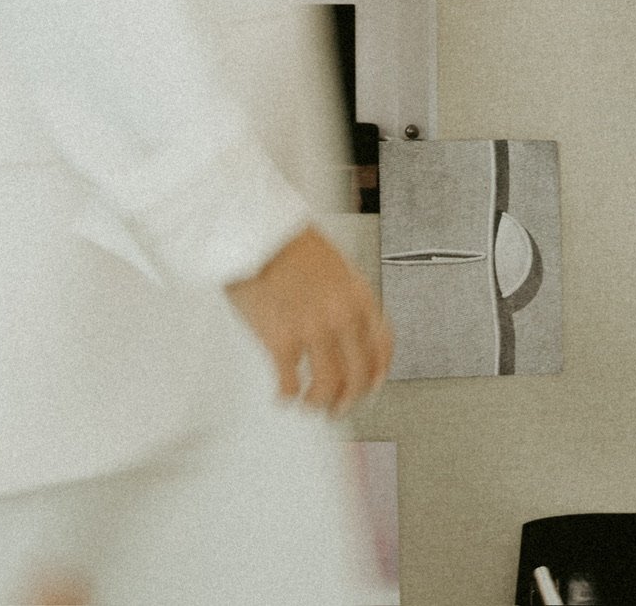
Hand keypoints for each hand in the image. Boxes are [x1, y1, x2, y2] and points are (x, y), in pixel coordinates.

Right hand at [226, 224, 392, 416]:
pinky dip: (288, 396)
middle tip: (337, 406)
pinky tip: (283, 395)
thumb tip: (348, 330)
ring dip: (319, 403)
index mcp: (358, 295)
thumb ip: (345, 296)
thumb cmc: (287, 240)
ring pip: (328, 387)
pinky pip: (291, 383)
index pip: (382, 348)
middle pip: (358, 376)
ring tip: (308, 404)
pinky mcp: (281, 340)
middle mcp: (342, 316)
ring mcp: (313, 330)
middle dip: (348, 399)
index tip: (370, 385)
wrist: (254, 228)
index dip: (377, 374)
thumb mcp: (333, 264)